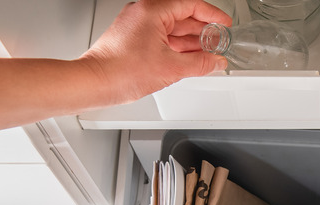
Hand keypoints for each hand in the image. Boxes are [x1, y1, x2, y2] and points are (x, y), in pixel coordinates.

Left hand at [80, 0, 231, 103]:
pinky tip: (190, 59)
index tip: (224, 24)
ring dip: (192, 41)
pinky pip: (163, 39)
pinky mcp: (134, 39)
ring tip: (208, 54)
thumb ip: (200, 64)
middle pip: (183, 16)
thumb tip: (216, 62)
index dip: (212, 15)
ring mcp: (138, 26)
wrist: (96, 83)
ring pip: (173, 29)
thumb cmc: (120, 70)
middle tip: (219, 42)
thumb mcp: (171, 68)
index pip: (191, 5)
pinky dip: (178, 48)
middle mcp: (144, 14)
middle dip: (203, 31)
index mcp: (152, 11)